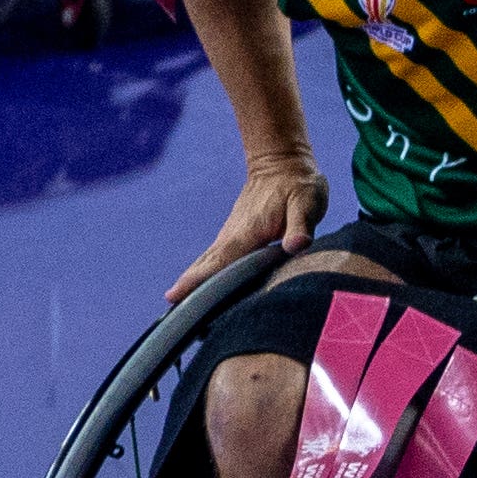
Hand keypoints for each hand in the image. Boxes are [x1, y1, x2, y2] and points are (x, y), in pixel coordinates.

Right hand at [170, 163, 321, 301]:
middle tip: (170, 313)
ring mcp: (232, 236)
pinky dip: (204, 274)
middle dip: (188, 288)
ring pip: (207, 263)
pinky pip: (215, 260)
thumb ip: (301, 226)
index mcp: (247, 234)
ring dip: (192, 282)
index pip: (219, 262)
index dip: (198, 280)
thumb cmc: (298, 185)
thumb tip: (296, 245)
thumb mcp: (306, 203)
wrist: (282, 164)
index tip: (174, 296)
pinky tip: (201, 290)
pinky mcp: (236, 237)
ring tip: (177, 306)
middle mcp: (233, 237)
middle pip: (205, 266)